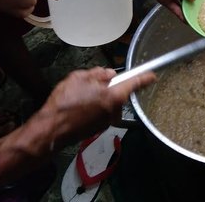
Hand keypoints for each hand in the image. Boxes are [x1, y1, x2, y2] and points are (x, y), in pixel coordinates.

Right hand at [37, 67, 154, 149]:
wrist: (51, 129)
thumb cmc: (65, 102)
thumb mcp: (79, 77)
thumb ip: (99, 74)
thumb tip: (109, 75)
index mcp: (115, 95)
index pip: (136, 83)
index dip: (145, 78)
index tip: (152, 76)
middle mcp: (115, 110)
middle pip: (120, 93)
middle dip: (110, 87)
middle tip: (92, 83)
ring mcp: (107, 121)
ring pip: (109, 103)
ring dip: (101, 98)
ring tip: (81, 96)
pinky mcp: (99, 128)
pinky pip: (101, 112)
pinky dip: (95, 108)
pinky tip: (79, 107)